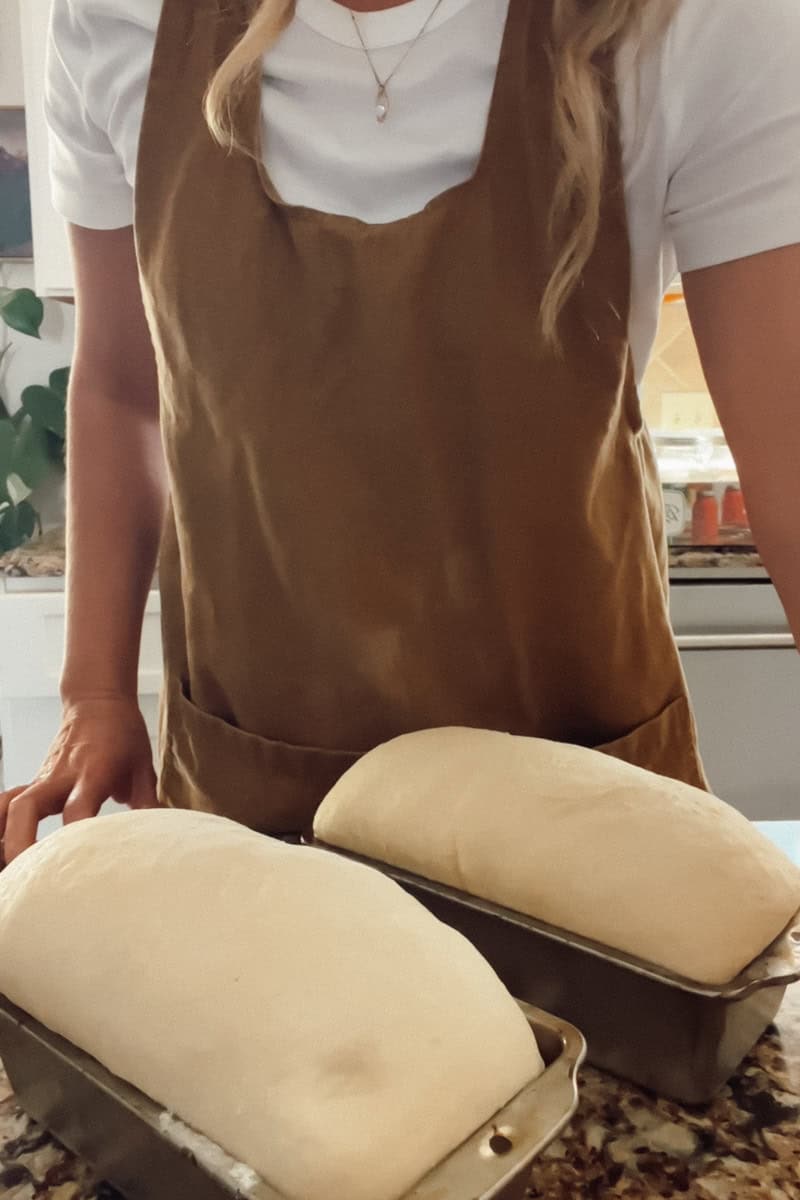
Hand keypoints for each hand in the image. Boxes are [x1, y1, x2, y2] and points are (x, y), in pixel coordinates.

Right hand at [0, 695, 157, 865]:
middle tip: (22, 876)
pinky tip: (0, 847)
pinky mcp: (34, 780)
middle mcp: (61, 775)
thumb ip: (148, 804)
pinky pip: (7, 801)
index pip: (77, 808)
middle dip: (19, 842)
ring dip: (3, 835)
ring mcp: (43, 777)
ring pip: (9, 805)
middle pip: (26, 807)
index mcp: (93, 772)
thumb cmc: (123, 734)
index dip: (74, 835)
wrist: (97, 701)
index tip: (77, 864)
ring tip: (8, 871)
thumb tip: (162, 840)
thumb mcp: (143, 766)